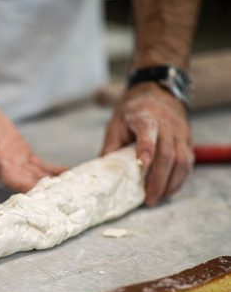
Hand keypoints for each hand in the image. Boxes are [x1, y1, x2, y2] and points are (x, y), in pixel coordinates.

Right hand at [0, 93, 65, 191]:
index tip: (45, 196)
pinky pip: (39, 165)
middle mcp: (5, 168)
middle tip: (67, 197)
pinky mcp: (21, 153)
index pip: (12, 180)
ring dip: (53, 183)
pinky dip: (53, 170)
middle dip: (46, 191)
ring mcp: (14, 162)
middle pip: (28, 183)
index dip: (28, 187)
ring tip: (74, 189)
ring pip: (37, 176)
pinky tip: (68, 173)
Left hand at [101, 83, 193, 205]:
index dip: (146, 148)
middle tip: (149, 199)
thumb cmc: (132, 113)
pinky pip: (188, 162)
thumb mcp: (115, 125)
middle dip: (158, 180)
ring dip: (171, 183)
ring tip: (158, 198)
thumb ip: (111, 148)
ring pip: (182, 160)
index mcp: (145, 117)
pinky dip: (179, 179)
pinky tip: (168, 190)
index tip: (142, 164)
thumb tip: (102, 174)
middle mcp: (166, 124)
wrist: (156, 92)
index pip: (148, 132)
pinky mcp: (188, 139)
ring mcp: (180, 132)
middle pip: (167, 154)